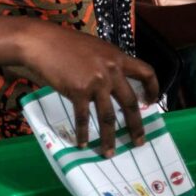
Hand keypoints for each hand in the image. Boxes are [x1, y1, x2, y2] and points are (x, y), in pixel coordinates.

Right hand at [22, 24, 158, 156]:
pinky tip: (83, 143)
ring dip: (109, 138)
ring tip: (109, 153)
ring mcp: (96, 81)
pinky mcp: (79, 90)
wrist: (42, 42)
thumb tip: (114, 82)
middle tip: (138, 141)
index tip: (151, 102)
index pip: (146, 72)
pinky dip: (83, 133)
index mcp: (117, 57)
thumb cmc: (64, 43)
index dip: (153, 88)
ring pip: (108, 116)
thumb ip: (107, 63)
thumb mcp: (95, 47)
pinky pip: (83, 118)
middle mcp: (111, 70)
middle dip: (136, 125)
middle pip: (130, 102)